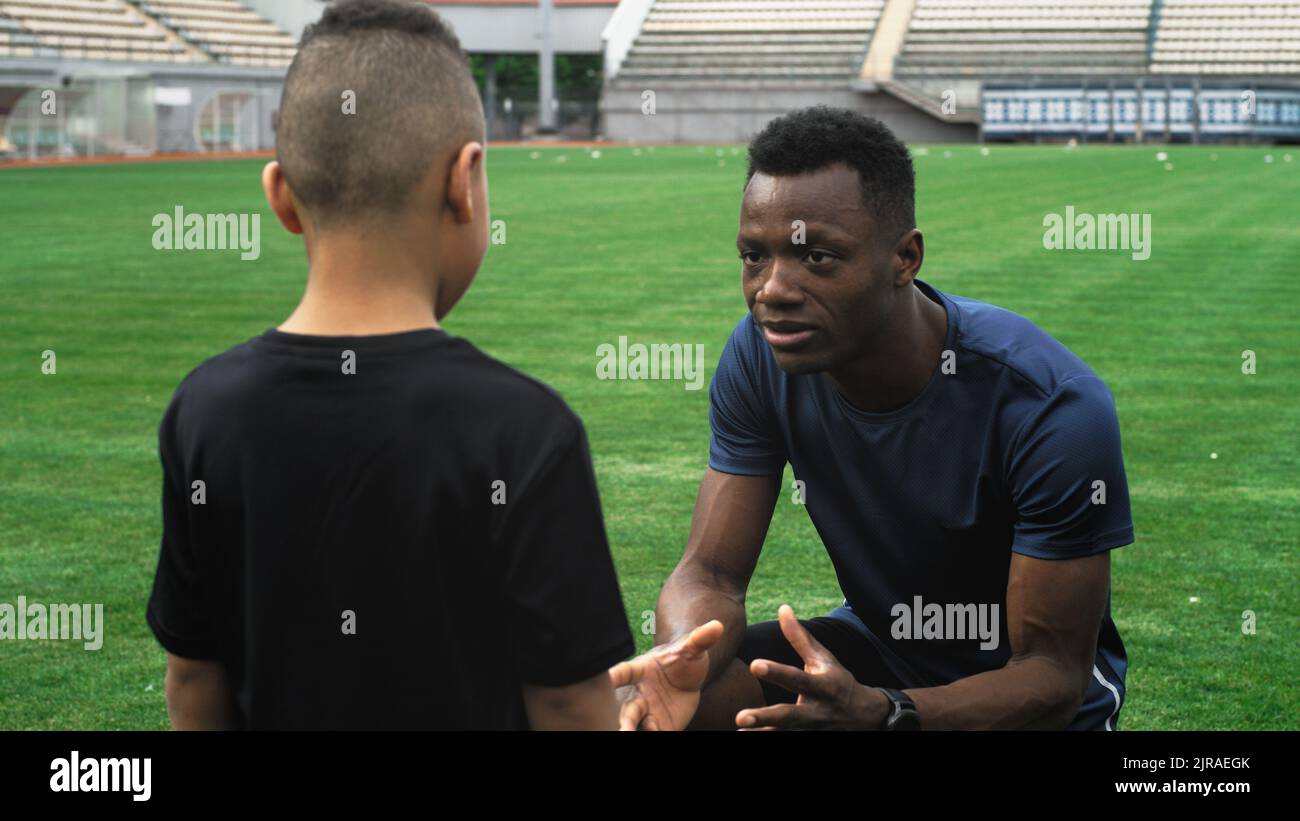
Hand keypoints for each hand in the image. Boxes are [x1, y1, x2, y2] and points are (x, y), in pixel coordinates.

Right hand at [608, 620, 723, 730]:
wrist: (686, 680)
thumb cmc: (683, 660)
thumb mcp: (692, 649)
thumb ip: (700, 639)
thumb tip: (718, 624)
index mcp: (642, 671)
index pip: (626, 672)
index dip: (615, 676)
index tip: (606, 678)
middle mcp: (639, 695)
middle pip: (629, 710)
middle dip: (625, 722)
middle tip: (623, 730)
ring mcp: (647, 713)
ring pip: (636, 726)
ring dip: (634, 732)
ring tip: (631, 737)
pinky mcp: (659, 727)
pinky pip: (653, 735)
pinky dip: (653, 736)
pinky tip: (662, 734)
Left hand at [736, 605, 888, 729]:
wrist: (863, 716)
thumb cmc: (836, 680)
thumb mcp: (822, 658)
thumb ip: (799, 637)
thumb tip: (782, 607)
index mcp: (822, 686)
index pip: (797, 678)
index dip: (777, 672)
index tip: (755, 665)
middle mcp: (816, 711)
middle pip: (790, 716)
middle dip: (766, 717)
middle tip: (740, 716)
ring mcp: (812, 730)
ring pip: (786, 734)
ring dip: (763, 734)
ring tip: (740, 731)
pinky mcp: (807, 739)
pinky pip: (786, 742)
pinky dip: (767, 740)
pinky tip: (745, 738)